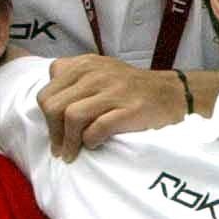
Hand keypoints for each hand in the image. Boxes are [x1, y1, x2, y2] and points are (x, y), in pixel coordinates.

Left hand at [38, 54, 188, 160]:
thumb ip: (73, 79)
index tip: (55, 130)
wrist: (172, 94)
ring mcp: (114, 91)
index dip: (46, 116)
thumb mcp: (99, 72)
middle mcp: (96, 74)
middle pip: (54, 105)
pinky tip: (94, 145)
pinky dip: (90, 141)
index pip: (47, 92)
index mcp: (85, 65)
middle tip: (60, 148)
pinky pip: (97, 128)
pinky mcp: (129, 109)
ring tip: (72, 154)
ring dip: (69, 141)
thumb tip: (48, 104)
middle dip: (53, 131)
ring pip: (71, 116)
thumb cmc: (131, 89)